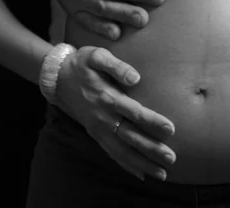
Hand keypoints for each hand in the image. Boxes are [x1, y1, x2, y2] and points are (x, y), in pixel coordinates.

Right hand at [57, 46, 175, 180]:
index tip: (171, 129)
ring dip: (142, 163)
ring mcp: (98, 128)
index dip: (152, 121)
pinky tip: (141, 174)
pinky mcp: (94, 134)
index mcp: (107, 97)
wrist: (57, 78)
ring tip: (162, 174)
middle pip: (130, 136)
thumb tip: (135, 78)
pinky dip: (126, 165)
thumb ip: (117, 66)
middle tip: (171, 158)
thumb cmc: (82, 64)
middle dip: (151, 148)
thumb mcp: (97, 56)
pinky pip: (111, 152)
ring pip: (122, 150)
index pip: (134, 112)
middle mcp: (103, 117)